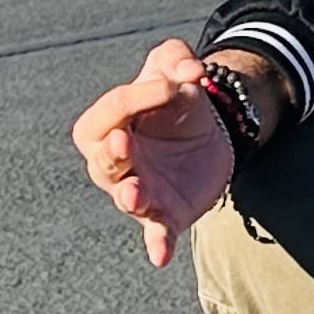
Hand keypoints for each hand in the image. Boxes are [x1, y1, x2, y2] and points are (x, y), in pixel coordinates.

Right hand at [72, 40, 242, 267]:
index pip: (113, 110)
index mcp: (107, 124)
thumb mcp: (174, 67)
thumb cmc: (174, 101)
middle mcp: (114, 163)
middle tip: (124, 146)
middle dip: (113, 155)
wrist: (210, 131)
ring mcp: (139, 190)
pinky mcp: (166, 212)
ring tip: (137, 194)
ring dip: (130, 196)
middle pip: (104, 161)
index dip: (142, 95)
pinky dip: (157, 244)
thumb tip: (189, 73)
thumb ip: (175, 57)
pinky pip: (157, 232)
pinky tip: (161, 256)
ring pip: (125, 197)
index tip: (176, 84)